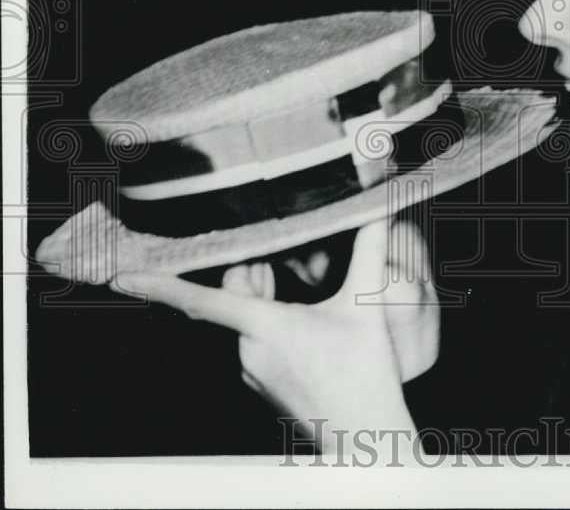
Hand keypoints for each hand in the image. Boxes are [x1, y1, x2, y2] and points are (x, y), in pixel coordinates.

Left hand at [112, 220, 437, 456]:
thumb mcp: (365, 304)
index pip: (200, 300)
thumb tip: (376, 210)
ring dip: (261, 297)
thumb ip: (369, 250)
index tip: (120, 277)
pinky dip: (266, 322)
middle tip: (272, 248)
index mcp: (265, 327)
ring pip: (244, 321)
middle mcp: (248, 351)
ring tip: (290, 278)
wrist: (366, 431)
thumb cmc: (365, 373)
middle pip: (233, 297)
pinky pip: (253, 344)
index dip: (158, 285)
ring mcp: (253, 372)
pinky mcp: (262, 385)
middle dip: (249, 271)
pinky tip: (298, 319)